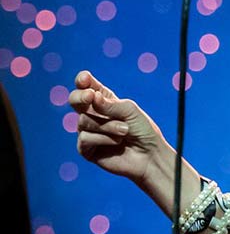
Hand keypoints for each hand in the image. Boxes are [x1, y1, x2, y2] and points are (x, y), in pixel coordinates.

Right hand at [68, 71, 167, 185]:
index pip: (87, 87)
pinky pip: (85, 138)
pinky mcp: (86, 148)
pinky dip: (104, 138)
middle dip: (80, 96)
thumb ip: (110, 104)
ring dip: (108, 125)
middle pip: (75, 100)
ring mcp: (88, 131)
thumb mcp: (130, 111)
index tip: (85, 78)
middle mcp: (93, 114)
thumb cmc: (142, 130)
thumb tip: (92, 97)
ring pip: (84, 120)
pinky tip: (116, 142)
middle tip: (90, 97)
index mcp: (103, 101)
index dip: (82, 81)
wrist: (149, 155)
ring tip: (125, 131)